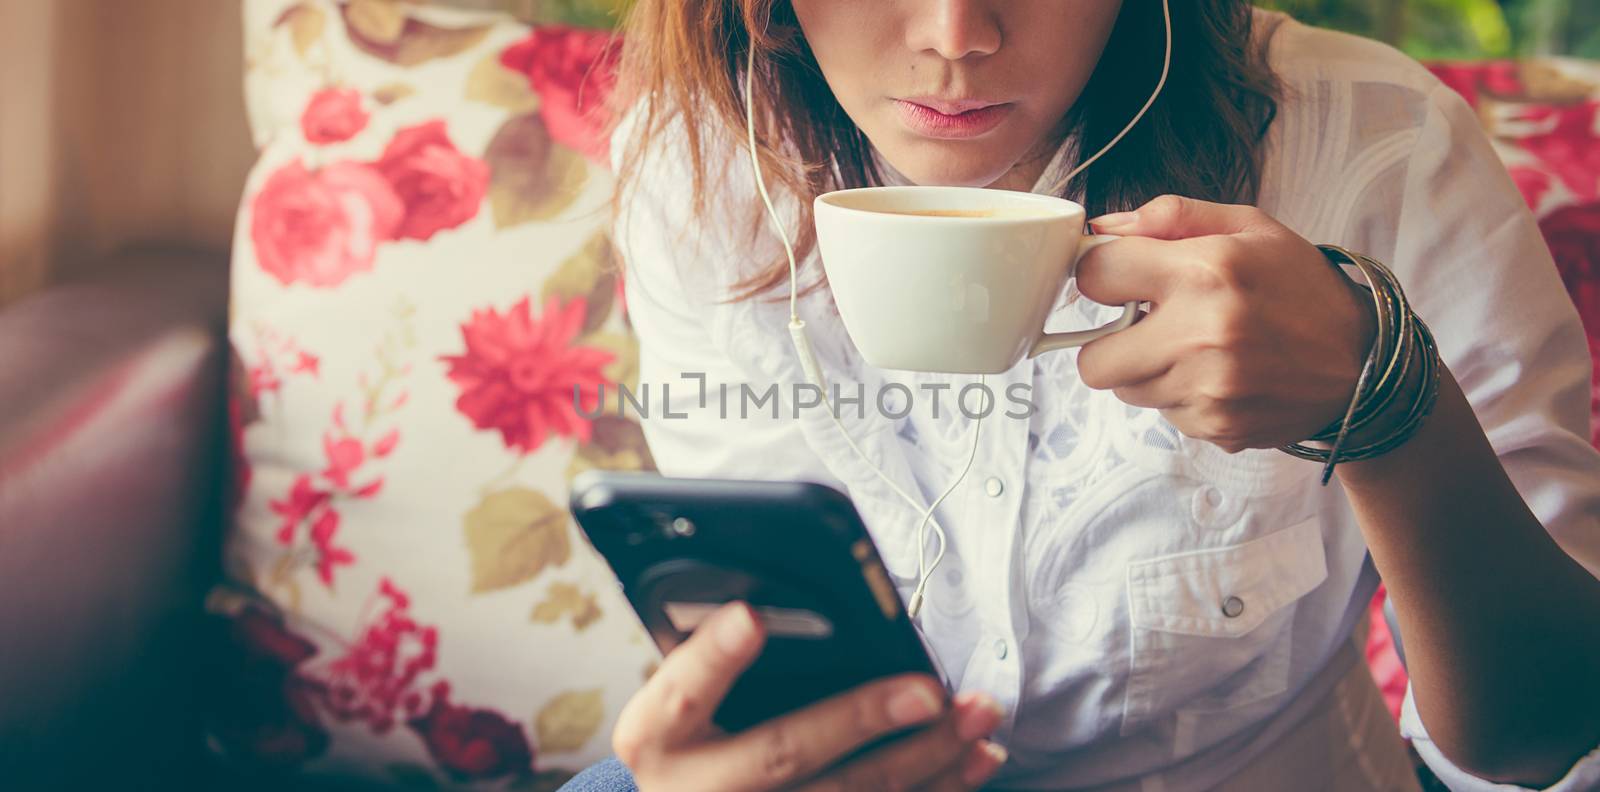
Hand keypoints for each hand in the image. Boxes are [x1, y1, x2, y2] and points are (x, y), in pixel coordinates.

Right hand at [612, 602, 1007, 790]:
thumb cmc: (689, 742)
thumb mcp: (674, 703)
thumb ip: (711, 655)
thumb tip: (773, 595)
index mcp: (656, 737)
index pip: (680, 693)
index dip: (715, 657)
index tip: (749, 618)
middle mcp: (700, 790)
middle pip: (782, 754)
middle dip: (859, 720)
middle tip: (926, 690)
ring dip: (925, 759)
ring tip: (976, 718)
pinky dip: (936, 790)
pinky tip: (974, 761)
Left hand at [1076, 195, 1375, 452]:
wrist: (1362, 361)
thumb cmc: (1301, 287)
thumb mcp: (1249, 227)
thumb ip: (1172, 216)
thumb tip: (1103, 226)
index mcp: (1205, 272)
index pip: (1095, 274)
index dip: (1099, 273)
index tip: (1116, 277)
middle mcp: (1202, 336)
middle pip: (1092, 360)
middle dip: (1108, 341)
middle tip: (1144, 324)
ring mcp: (1208, 390)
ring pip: (1127, 390)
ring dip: (1146, 369)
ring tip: (1192, 347)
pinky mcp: (1216, 426)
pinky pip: (1164, 413)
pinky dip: (1179, 395)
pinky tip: (1217, 374)